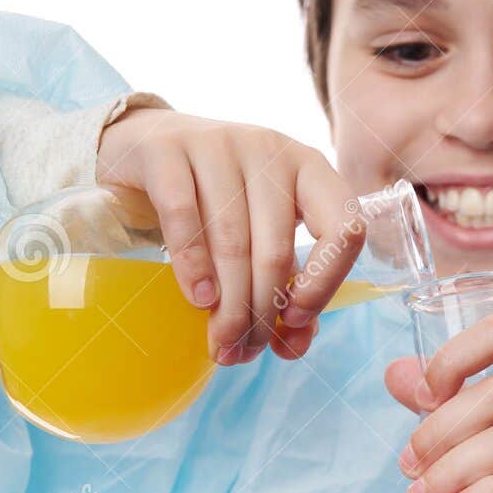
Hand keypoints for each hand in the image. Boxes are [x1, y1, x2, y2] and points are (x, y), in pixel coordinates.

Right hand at [97, 108, 363, 364]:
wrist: (148, 146)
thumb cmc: (215, 200)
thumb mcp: (260, 235)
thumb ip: (286, 287)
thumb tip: (294, 345)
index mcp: (309, 169)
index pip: (344, 227)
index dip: (325, 283)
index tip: (296, 318)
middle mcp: (270, 150)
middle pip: (277, 249)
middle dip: (261, 313)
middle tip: (243, 350)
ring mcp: (218, 143)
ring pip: (232, 240)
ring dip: (228, 304)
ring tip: (221, 341)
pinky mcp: (166, 150)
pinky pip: (183, 217)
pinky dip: (193, 266)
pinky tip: (199, 299)